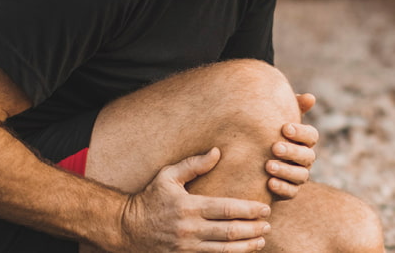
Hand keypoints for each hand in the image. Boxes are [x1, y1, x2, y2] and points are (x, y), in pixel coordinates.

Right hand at [120, 148, 271, 251]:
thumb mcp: (167, 176)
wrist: (126, 228)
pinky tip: (242, 252)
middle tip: (268, 224)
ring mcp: (186, 247)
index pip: (226, 209)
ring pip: (224, 250)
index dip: (249, 210)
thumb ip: (193, 164)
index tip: (264, 208)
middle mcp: (189, 229)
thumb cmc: (149, 198)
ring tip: (261, 240)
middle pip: (229, 232)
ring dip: (246, 246)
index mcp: (188, 206)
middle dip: (253, 229)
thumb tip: (217, 152)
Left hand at [266, 94, 318, 198]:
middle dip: (292, 151)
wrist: (247, 159)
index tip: (284, 128)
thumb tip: (310, 97)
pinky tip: (268, 182)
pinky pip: (291, 192)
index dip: (300, 132)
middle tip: (274, 147)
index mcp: (303, 140)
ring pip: (301, 176)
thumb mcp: (272, 119)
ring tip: (268, 166)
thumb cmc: (264, 132)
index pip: (311, 135)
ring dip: (285, 170)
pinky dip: (282, 187)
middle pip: (307, 156)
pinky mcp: (288, 191)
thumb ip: (289, 107)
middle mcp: (304, 159)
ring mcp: (298, 176)